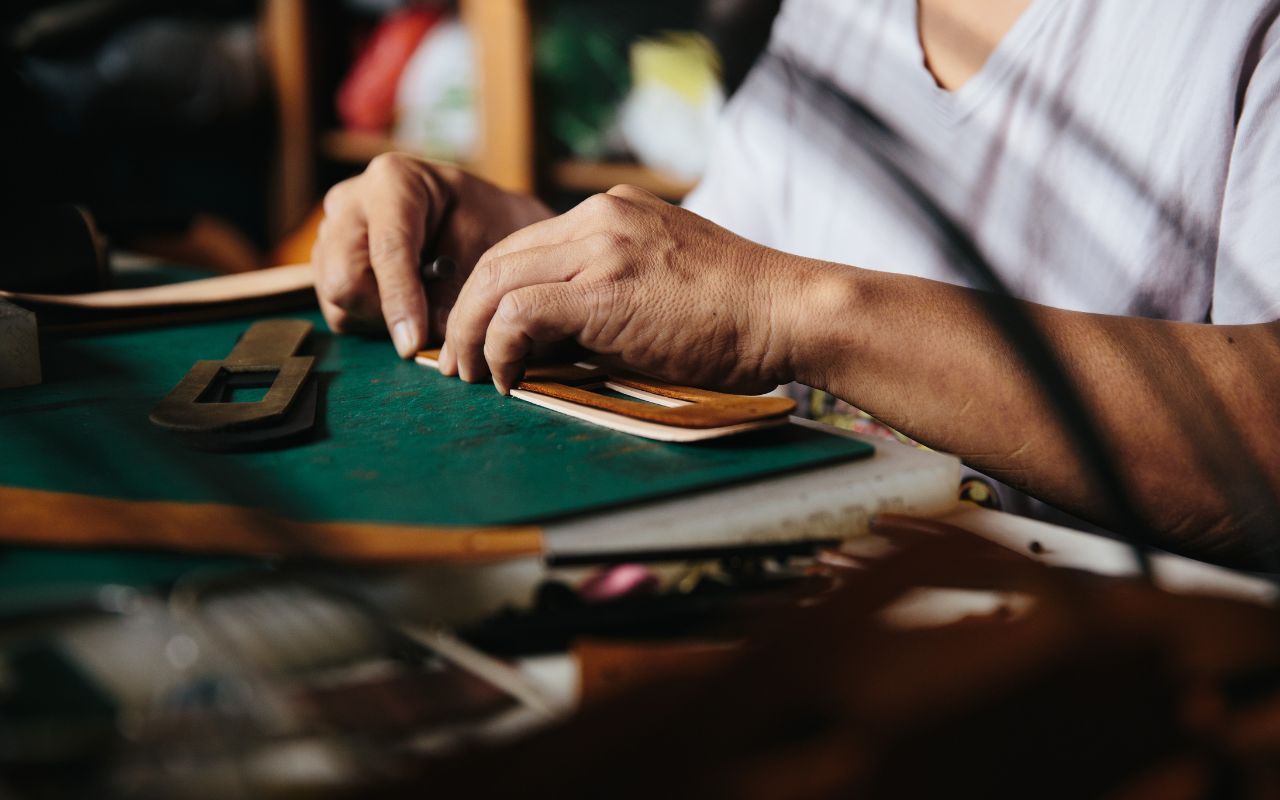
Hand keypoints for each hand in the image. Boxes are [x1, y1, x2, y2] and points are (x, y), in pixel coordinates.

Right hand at [312, 154, 551, 356]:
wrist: (477, 216)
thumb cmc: (486, 223)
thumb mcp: (483, 245)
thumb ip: (454, 288)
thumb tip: (427, 335)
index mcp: (393, 180)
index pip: (386, 248)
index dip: (400, 300)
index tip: (414, 342)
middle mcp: (350, 201)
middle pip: (344, 278)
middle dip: (386, 312)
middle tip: (427, 322)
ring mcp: (331, 231)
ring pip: (337, 299)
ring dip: (380, 318)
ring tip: (421, 304)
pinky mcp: (325, 260)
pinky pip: (337, 310)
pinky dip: (370, 319)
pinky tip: (402, 301)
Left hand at [438, 184, 813, 394]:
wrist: (789, 311)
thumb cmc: (741, 312)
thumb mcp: (665, 279)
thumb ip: (612, 289)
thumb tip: (561, 337)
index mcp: (612, 212)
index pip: (523, 246)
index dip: (489, 294)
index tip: (479, 335)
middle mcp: (599, 218)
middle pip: (497, 258)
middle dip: (465, 313)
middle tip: (456, 361)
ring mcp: (601, 249)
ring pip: (495, 281)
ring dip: (471, 335)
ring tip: (470, 376)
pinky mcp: (604, 291)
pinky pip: (519, 314)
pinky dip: (499, 349)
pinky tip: (507, 378)